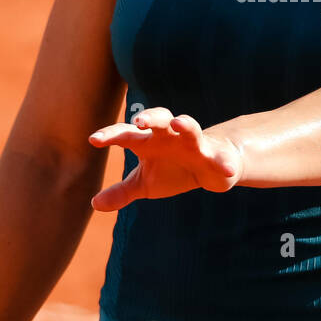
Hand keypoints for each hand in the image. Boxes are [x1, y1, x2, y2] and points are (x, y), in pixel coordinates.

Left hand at [88, 107, 244, 207]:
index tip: (93, 139)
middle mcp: (170, 136)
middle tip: (139, 121)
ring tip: (179, 123)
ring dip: (185, 124)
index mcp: (149, 141)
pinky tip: (226, 168)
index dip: (110, 135)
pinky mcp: (215, 155)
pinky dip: (223, 161)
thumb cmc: (173, 170)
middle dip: (150, 117)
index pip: (127, 134)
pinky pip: (219, 157)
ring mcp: (194, 143)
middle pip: (159, 118)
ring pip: (190, 127)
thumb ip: (121, 191)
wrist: (211, 167)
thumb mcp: (145, 183)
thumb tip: (94, 203)